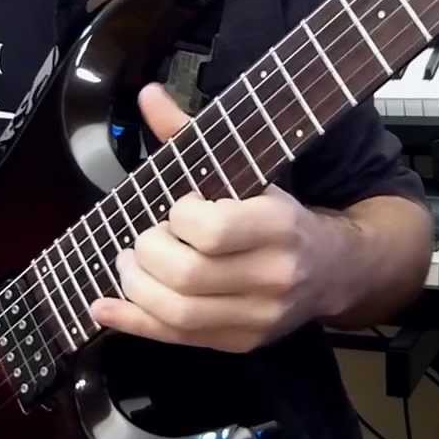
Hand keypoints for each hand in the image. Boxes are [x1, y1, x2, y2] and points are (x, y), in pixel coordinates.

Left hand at [89, 85, 352, 352]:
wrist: (334, 268)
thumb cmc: (279, 215)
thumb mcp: (247, 173)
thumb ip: (192, 136)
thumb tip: (148, 95)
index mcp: (279, 226)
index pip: (212, 231)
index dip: (180, 217)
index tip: (181, 207)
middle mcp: (273, 276)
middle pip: (187, 276)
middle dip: (148, 253)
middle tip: (145, 239)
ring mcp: (259, 317)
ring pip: (178, 314)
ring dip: (137, 287)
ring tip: (130, 265)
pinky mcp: (242, 343)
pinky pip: (177, 340)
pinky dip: (133, 323)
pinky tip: (105, 307)